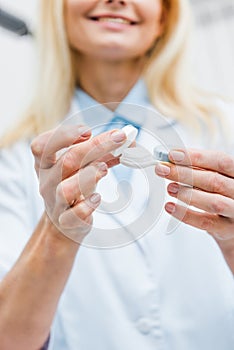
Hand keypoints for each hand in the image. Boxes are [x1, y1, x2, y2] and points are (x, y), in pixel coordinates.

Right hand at [31, 124, 125, 241]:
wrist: (65, 221)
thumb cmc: (74, 186)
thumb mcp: (82, 166)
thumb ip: (103, 152)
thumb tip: (130, 142)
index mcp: (46, 164)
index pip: (41, 146)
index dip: (63, 136)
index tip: (88, 132)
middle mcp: (47, 182)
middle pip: (67, 161)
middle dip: (96, 146)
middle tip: (119, 138)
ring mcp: (55, 203)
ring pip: (66, 189)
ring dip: (89, 176)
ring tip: (104, 169)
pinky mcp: (66, 221)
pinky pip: (74, 215)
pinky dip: (88, 205)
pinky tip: (97, 198)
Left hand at [155, 149, 233, 272]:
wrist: (233, 225)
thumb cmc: (222, 196)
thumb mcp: (215, 178)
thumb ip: (197, 168)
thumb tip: (171, 159)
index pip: (220, 161)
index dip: (196, 156)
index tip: (172, 155)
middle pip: (214, 180)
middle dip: (184, 173)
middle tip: (163, 169)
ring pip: (213, 202)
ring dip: (187, 194)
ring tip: (170, 188)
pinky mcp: (226, 230)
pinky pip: (205, 222)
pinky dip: (185, 214)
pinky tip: (170, 207)